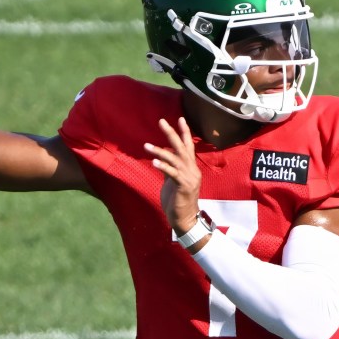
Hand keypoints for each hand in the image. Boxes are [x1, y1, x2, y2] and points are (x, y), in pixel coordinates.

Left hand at [145, 117, 201, 233]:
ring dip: (160, 152)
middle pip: (182, 148)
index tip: (180, 119)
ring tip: (146, 146)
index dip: (184, 132)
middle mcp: (192, 171)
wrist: (185, 219)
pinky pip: (172, 174)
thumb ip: (170, 169)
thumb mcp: (173, 182)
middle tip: (161, 122)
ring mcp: (189, 178)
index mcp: (191, 168)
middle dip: (171, 134)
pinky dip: (163, 167)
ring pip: (175, 159)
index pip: (189, 147)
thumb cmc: (178, 201)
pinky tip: (154, 162)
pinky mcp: (183, 187)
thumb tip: (161, 159)